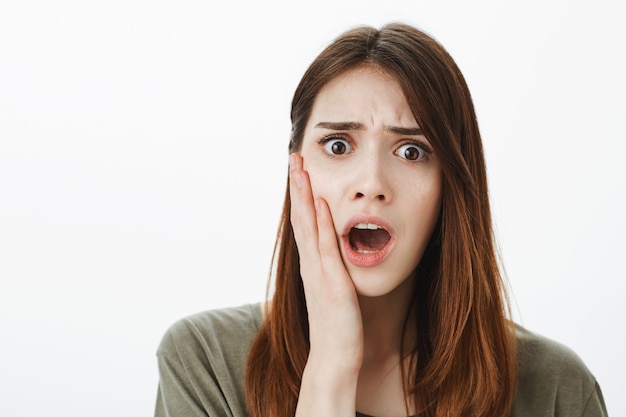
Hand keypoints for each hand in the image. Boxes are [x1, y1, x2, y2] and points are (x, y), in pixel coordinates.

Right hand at [289, 153, 363, 370]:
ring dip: (305, 196)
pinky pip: (327, 248)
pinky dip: (323, 224)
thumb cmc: (337, 325)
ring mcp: (319, 272)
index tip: (299, 169)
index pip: (304, 222)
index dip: (301, 194)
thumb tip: (336, 247)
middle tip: (293, 155)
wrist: (334, 357)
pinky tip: (323, 204)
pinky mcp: (332, 284)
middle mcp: (311, 263)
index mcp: (313, 264)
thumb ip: (332, 266)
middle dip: (298, 185)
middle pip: (301, 216)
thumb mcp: (334, 289)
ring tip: (300, 168)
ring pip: (309, 226)